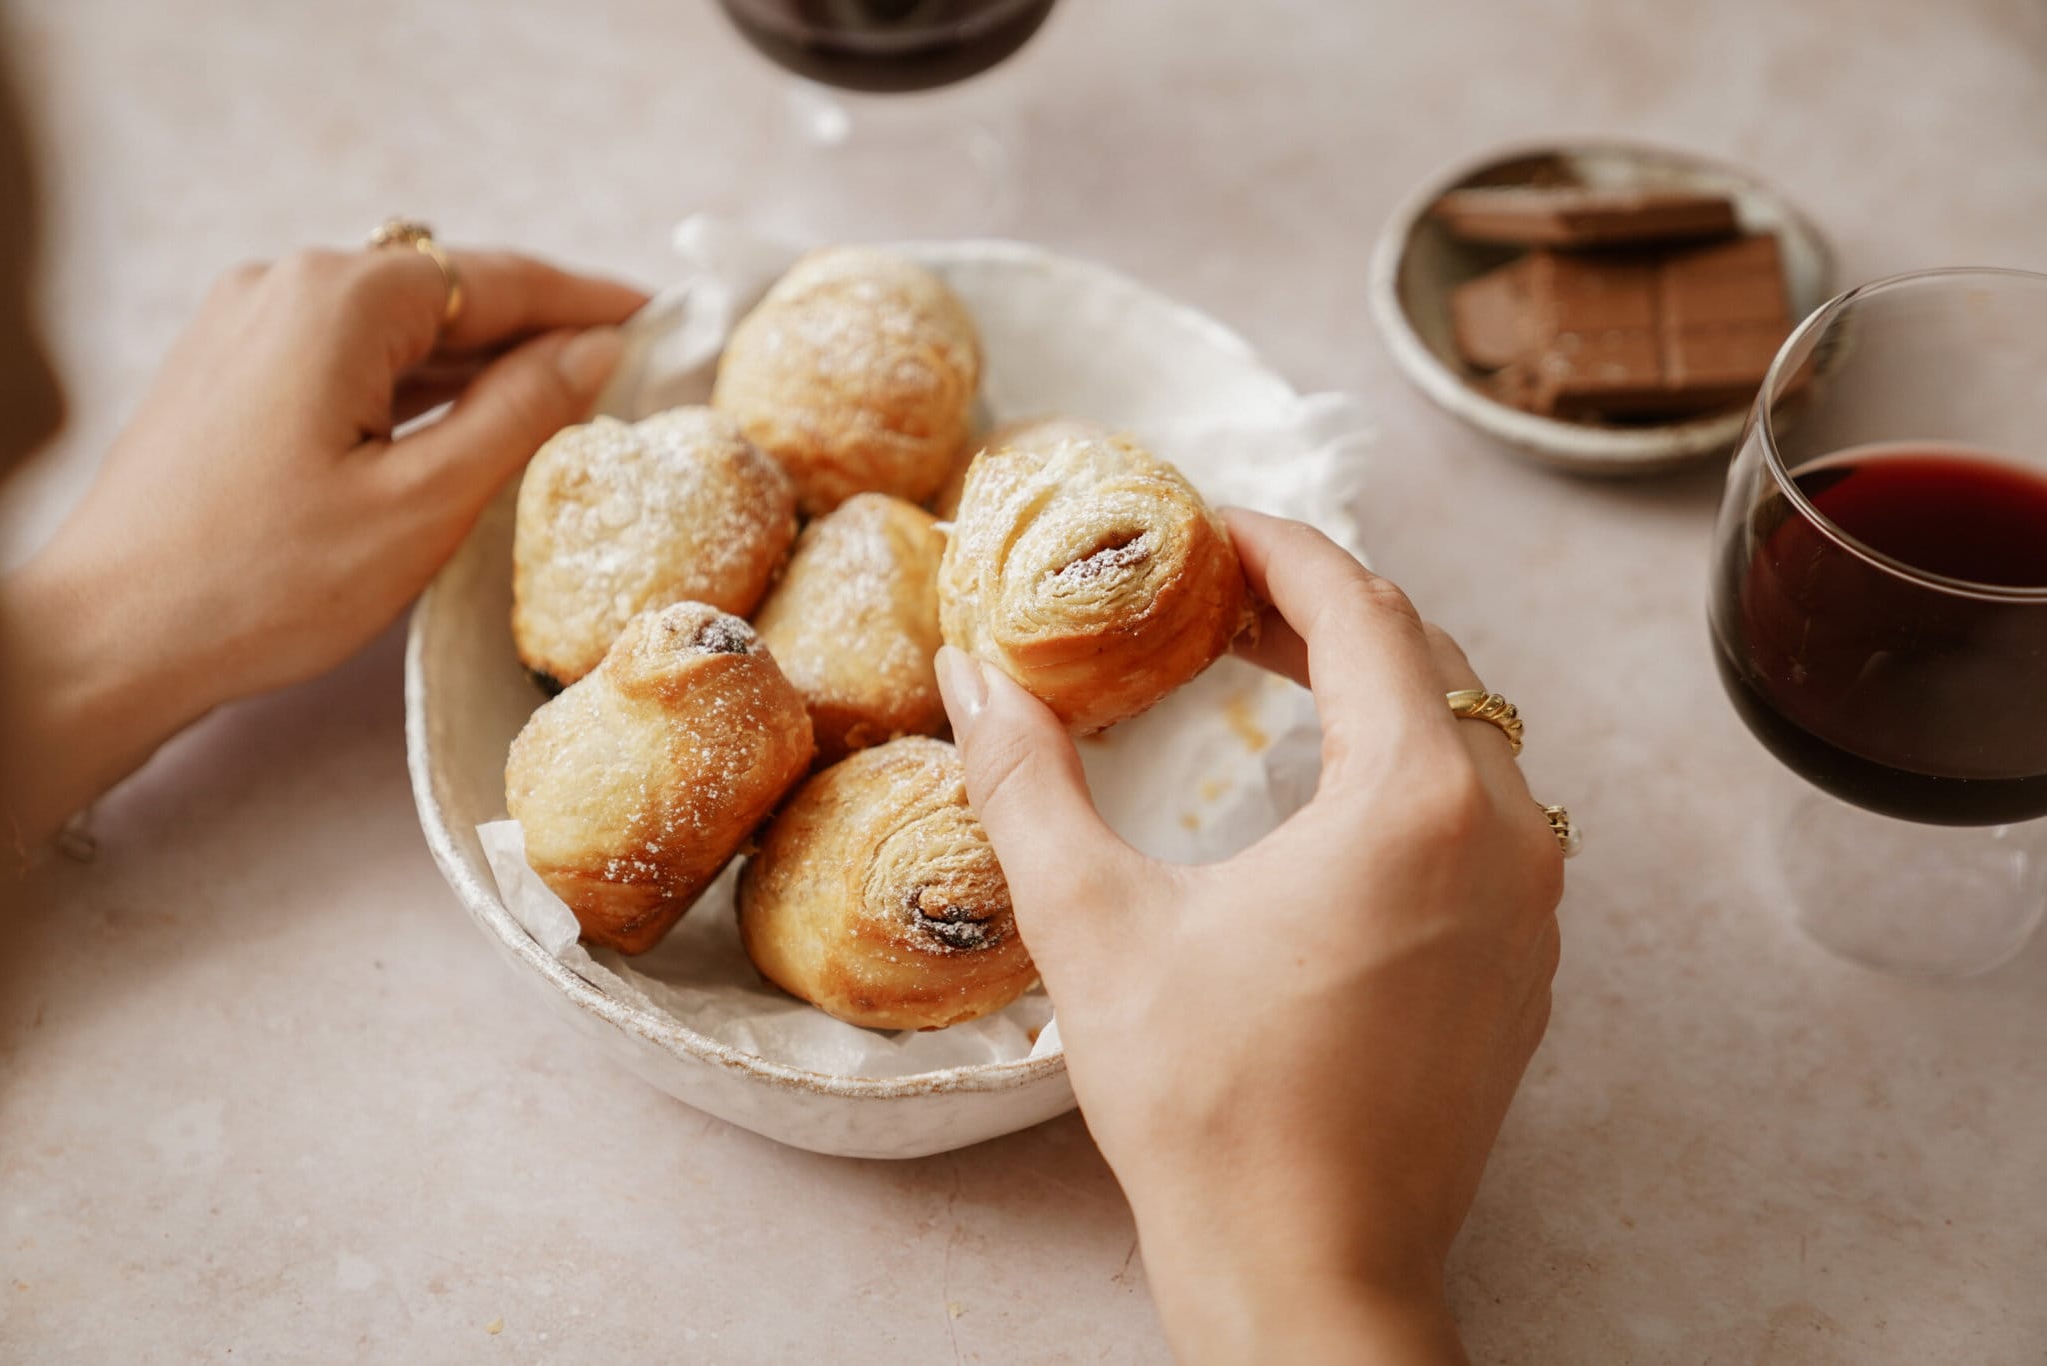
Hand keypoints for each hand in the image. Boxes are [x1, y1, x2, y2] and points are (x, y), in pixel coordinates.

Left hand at [0, 244, 645, 859]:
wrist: (110, 638)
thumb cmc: (264, 583)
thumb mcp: (423, 502)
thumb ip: (521, 412)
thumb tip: (597, 348)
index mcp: (340, 302)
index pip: (497, 279)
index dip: (588, 298)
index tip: (663, 314)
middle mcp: (285, 286)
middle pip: (446, 290)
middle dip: (537, 325)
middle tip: (627, 361)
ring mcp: (247, 323)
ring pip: (398, 323)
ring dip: (478, 354)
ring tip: (562, 392)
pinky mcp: (228, 369)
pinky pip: (349, 351)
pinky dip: (417, 377)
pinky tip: (463, 415)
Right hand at [933, 509, 1563, 1363]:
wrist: (1312, 1276)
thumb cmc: (1209, 1111)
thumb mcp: (1096, 926)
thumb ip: (1029, 781)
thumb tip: (971, 676)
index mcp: (1415, 802)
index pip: (1362, 610)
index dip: (1279, 550)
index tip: (1209, 528)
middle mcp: (1505, 837)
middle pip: (1427, 660)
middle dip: (1321, 610)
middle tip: (1217, 598)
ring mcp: (1531, 908)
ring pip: (1466, 736)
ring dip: (1372, 688)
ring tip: (1263, 676)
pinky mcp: (1525, 967)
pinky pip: (1483, 815)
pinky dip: (1409, 770)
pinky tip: (1323, 800)